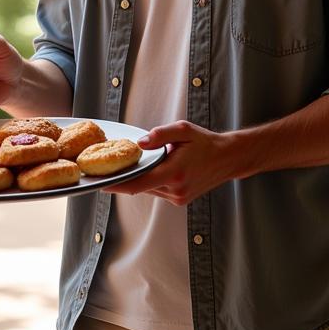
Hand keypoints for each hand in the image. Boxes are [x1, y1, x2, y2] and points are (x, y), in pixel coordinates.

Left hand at [105, 120, 240, 204]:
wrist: (227, 159)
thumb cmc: (204, 143)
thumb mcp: (183, 130)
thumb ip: (160, 135)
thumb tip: (140, 144)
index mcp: (175, 172)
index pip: (139, 183)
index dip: (117, 185)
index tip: (100, 182)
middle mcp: (176, 189)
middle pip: (139, 187)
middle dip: (121, 180)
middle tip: (100, 172)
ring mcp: (178, 197)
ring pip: (147, 190)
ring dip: (134, 181)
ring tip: (118, 170)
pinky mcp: (180, 199)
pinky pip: (156, 190)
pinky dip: (147, 182)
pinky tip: (142, 172)